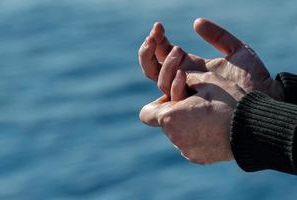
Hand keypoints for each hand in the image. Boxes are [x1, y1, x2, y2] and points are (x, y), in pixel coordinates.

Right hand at [138, 18, 283, 99]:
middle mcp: (183, 81)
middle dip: (147, 52)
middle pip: (153, 69)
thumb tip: (196, 22)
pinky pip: (171, 96)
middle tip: (152, 35)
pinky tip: (182, 73)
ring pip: (159, 81)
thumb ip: (218, 36)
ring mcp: (185, 94)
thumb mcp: (237, 51)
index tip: (158, 27)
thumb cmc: (254, 78)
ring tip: (177, 50)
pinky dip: (171, 83)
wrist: (265, 99)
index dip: (157, 42)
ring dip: (163, 65)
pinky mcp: (190, 107)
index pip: (163, 55)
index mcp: (191, 66)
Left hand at [140, 71, 245, 163]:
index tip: (172, 99)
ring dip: (186, 124)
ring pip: (177, 133)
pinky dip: (196, 135)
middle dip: (175, 112)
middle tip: (196, 103)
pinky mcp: (198, 158)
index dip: (157, 105)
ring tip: (208, 115)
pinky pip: (189, 143)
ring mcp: (186, 150)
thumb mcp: (206, 80)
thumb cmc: (228, 102)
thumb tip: (176, 79)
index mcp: (170, 117)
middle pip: (165, 122)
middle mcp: (174, 137)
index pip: (146, 113)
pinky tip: (213, 127)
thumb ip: (184, 78)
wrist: (254, 130)